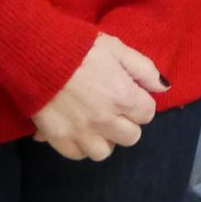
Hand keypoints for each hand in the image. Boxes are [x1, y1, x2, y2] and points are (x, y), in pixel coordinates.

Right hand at [32, 34, 166, 161]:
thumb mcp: (117, 48)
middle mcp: (105, 120)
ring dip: (104, 138)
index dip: (140, 102)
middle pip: (131, 137)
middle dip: (126, 122)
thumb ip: (144, 69)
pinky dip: (80, 144)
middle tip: (114, 108)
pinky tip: (77, 127)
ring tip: (95, 121)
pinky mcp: (58, 139)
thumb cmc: (80, 47)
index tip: (129, 92)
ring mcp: (81, 132)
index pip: (147, 114)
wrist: (37, 54)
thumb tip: (163, 88)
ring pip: (105, 152)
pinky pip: (78, 154)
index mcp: (123, 96)